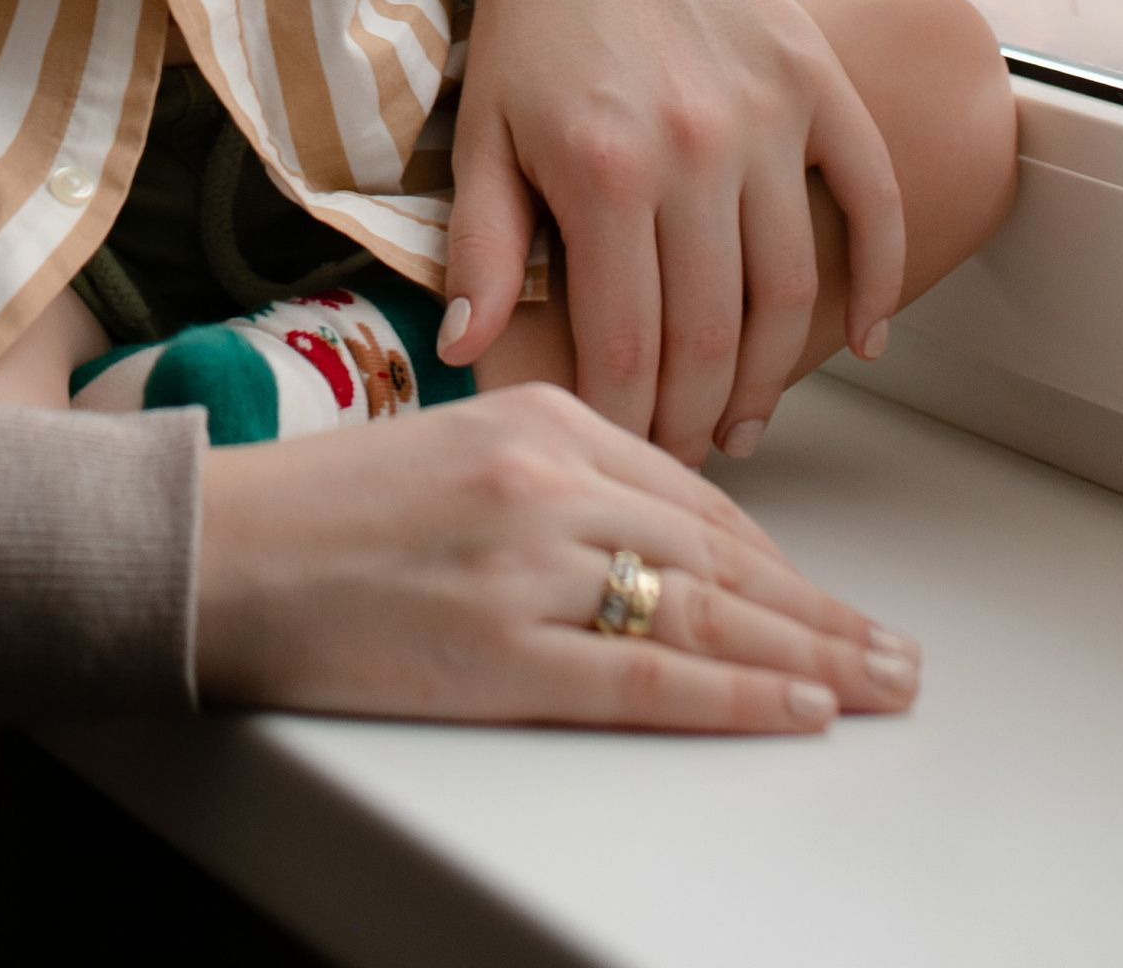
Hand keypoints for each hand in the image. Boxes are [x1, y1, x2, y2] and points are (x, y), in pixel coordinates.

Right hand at [194, 384, 916, 727]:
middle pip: (720, 554)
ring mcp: (528, 565)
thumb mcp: (459, 444)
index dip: (778, 557)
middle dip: (822, 611)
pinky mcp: (502, 652)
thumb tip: (656, 535)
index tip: (830, 597)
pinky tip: (797, 708)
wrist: (222, 549)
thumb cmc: (328, 510)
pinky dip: (737, 695)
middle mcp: (548, 477)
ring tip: (879, 685)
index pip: (695, 493)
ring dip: (810, 656)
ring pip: (705, 612)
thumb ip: (556, 469)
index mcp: (541, 413)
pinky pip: (647, 676)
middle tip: (900, 653)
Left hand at [440, 0, 904, 465]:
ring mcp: (766, 112)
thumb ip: (483, 251)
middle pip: (714, 335)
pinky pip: (873, 196)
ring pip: (792, 287)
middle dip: (698, 418)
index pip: (628, 347)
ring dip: (775, 371)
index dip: (631, 423)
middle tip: (686, 456)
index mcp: (603, 171)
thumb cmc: (529, 34)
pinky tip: (863, 339)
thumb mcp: (480, 141)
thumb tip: (469, 351)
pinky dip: (881, 277)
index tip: (626, 458)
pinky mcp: (816, 77)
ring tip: (744, 418)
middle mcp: (695, 147)